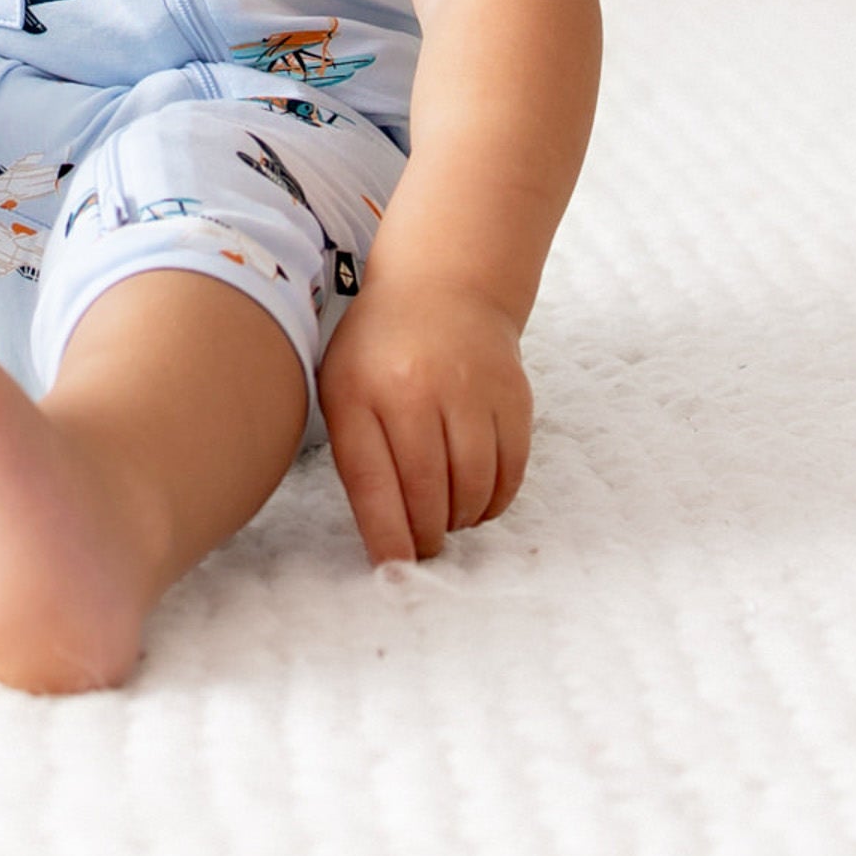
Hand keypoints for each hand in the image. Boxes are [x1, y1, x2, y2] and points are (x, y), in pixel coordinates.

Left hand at [317, 278, 531, 563]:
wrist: (442, 287)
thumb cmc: (379, 351)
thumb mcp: (342, 388)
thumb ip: (354, 456)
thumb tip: (382, 539)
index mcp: (363, 391)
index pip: (374, 485)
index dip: (387, 539)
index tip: (393, 568)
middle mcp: (419, 389)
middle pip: (429, 498)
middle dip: (425, 535)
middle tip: (421, 541)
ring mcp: (472, 391)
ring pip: (473, 492)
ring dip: (461, 519)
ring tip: (446, 511)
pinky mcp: (513, 398)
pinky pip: (509, 475)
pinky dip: (494, 500)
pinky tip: (475, 492)